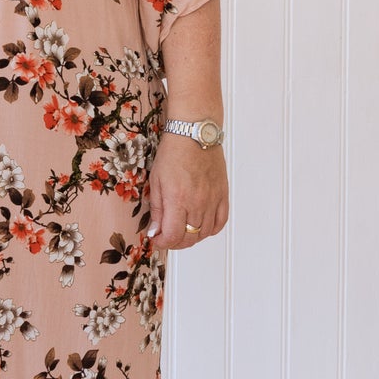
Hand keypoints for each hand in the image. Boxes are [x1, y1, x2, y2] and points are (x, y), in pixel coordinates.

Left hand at [145, 135, 226, 249]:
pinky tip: (200, 225)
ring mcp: (213, 200)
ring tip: (181, 230)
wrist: (194, 134)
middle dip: (174, 243)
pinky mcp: (223, 195)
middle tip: (166, 236)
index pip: (173, 236)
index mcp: (178, 199)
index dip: (162, 243)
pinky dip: (210, 229)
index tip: (157, 239)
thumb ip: (157, 209)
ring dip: (191, 238)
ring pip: (204, 234)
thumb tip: (155, 231)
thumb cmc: (174, 153)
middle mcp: (198, 203)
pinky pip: (220, 222)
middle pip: (189, 238)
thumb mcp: (156, 181)